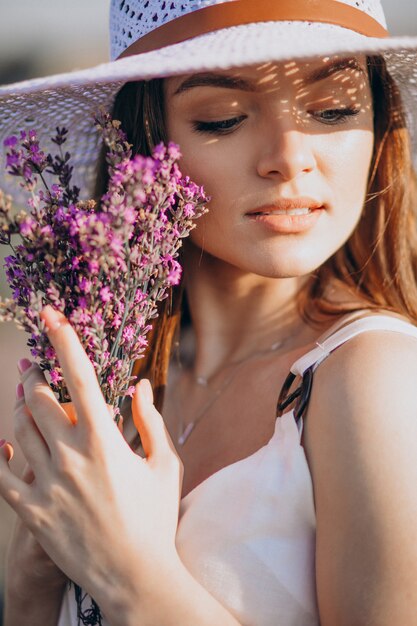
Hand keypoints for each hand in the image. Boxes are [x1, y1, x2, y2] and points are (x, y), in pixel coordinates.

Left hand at [0, 305, 183, 615]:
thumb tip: (140, 386)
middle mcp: (69, 456)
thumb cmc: (155, 518)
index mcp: (103, 440)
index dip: (65, 339)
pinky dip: (3, 455)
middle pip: (37, 398)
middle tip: (40, 378)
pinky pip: (3, 473)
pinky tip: (9, 447)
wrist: (134, 578)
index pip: (80, 377)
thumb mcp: (164, 465)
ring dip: (22, 412)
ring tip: (32, 410)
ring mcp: (46, 484)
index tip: (51, 315)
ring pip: (17, 430)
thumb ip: (150, 421)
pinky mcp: (31, 511)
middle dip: (37, 382)